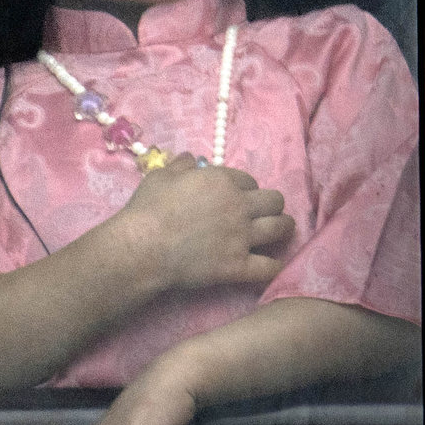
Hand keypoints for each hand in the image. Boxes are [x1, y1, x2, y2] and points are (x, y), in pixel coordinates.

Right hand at [94, 159, 290, 296]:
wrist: (141, 246)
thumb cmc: (147, 209)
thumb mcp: (160, 177)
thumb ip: (180, 166)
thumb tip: (190, 157)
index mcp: (222, 182)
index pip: (249, 180)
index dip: (246, 187)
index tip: (240, 195)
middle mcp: (239, 207)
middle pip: (274, 201)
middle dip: (271, 204)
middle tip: (265, 211)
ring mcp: (242, 237)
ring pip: (280, 228)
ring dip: (284, 227)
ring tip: (282, 230)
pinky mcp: (238, 265)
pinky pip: (270, 267)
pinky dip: (275, 266)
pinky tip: (275, 265)